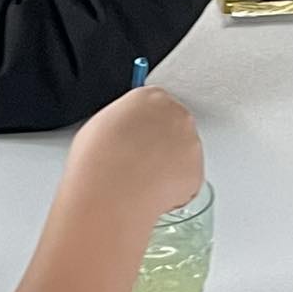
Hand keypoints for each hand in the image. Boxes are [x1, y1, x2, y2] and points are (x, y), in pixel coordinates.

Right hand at [65, 86, 203, 220]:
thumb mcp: (100, 125)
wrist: (107, 194)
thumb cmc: (96, 161)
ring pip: (183, 155)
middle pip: (175, 127)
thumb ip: (123, 120)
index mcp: (152, 97)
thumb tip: (126, 130)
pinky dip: (174, 189)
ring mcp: (190, 143)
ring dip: (169, 167)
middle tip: (141, 162)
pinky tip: (152, 191)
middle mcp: (177, 115)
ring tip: (142, 180)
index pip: (158, 105)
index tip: (142, 137)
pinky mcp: (196, 171)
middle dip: (163, 144)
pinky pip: (186, 181)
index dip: (148, 125)